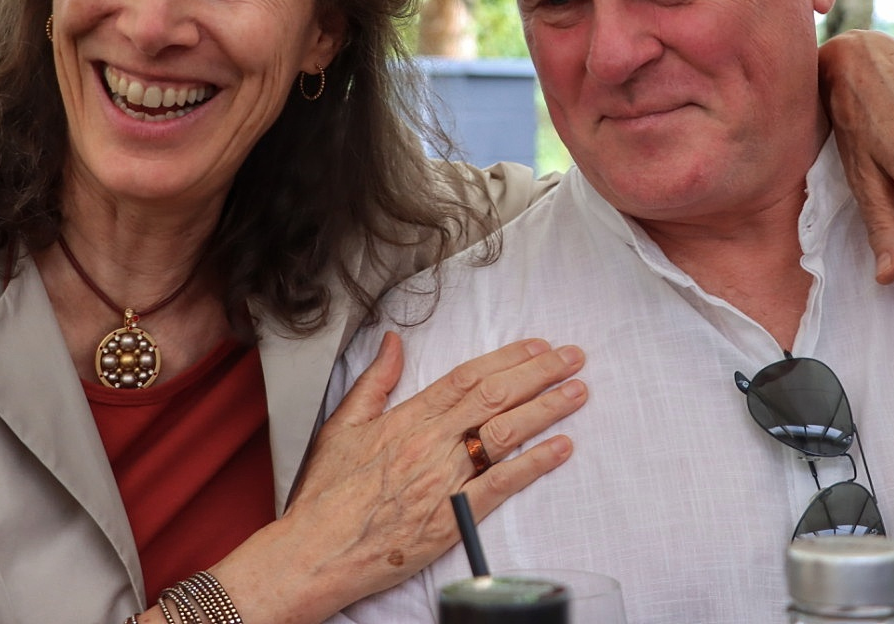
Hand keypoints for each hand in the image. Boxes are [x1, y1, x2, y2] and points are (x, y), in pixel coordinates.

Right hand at [266, 334, 585, 615]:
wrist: (316, 552)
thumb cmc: (326, 496)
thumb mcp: (341, 426)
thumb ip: (374, 381)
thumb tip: (391, 342)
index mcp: (406, 419)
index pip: (467, 378)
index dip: (507, 358)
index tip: (536, 346)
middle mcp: (430, 444)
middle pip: (495, 397)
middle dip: (539, 373)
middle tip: (572, 357)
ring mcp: (444, 480)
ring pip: (505, 434)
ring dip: (546, 409)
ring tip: (577, 391)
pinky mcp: (453, 518)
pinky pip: (502, 485)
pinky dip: (535, 464)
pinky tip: (561, 448)